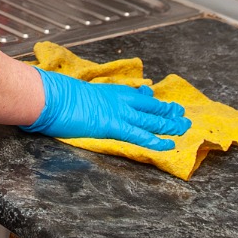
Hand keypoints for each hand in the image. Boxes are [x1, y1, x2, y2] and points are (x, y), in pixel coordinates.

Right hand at [20, 69, 191, 149]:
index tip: (163, 103)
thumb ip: (93, 97)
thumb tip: (92, 101)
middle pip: (152, 107)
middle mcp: (120, 100)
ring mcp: (119, 113)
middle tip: (183, 115)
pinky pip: (140, 135)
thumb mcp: (81, 91)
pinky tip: (168, 145)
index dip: (154, 101)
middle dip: (169, 112)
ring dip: (170, 125)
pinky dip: (156, 141)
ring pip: (152, 120)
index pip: (139, 96)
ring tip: (184, 128)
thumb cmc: (60, 95)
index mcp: (112, 91)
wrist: (53, 97)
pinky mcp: (114, 127)